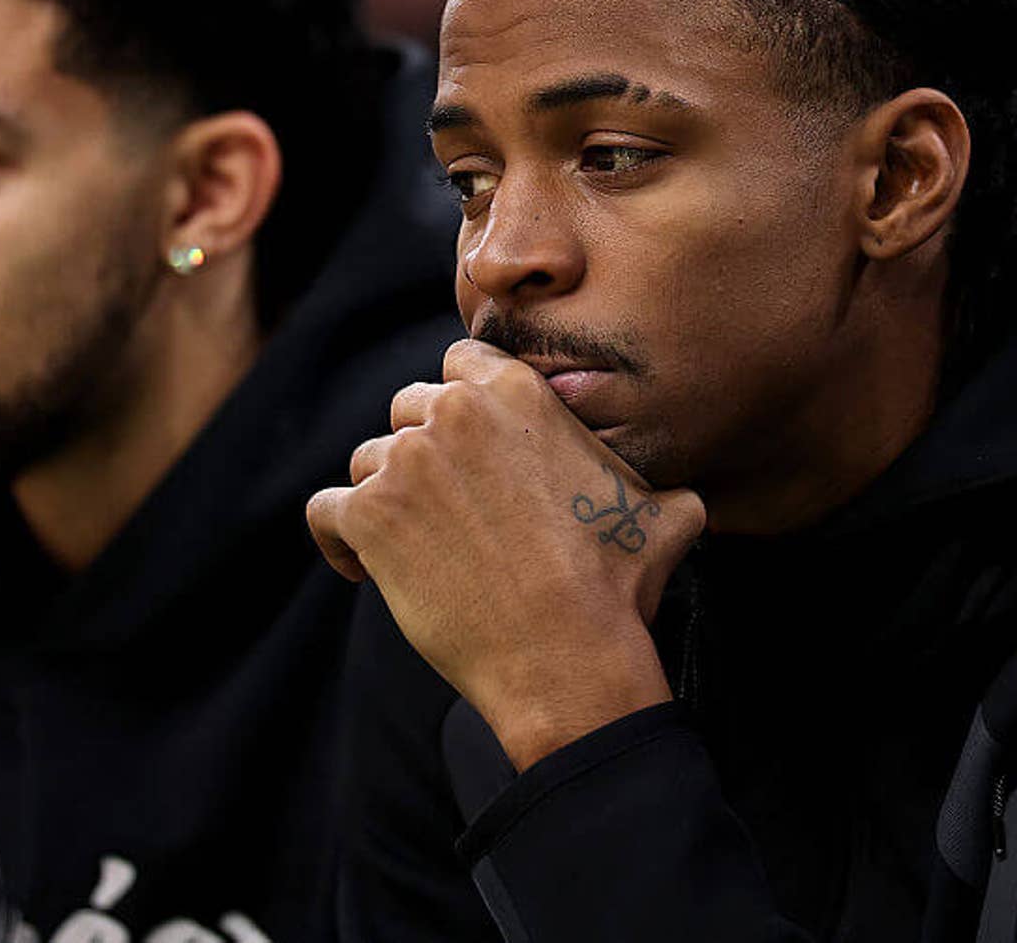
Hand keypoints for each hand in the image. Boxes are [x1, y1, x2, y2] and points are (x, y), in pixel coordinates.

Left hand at [307, 339, 705, 767]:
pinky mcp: (367, 517)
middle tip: (449, 509)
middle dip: (424, 453)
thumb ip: (663, 483)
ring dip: (388, 498)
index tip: (470, 449)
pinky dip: (341, 541)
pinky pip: (327, 511)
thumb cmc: (617, 586)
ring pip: (369, 461)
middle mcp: (453, 412)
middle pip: (409, 409)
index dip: (462, 405)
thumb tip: (690, 497)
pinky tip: (369, 570)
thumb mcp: (667, 512)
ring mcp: (404, 462)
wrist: (567, 654)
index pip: (460, 363)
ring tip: (419, 549)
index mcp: (515, 392)